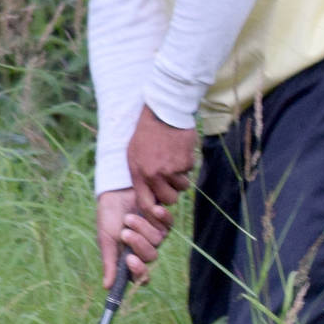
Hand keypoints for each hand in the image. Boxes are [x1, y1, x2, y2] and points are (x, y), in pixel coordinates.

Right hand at [96, 187, 172, 285]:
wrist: (115, 192)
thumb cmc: (108, 217)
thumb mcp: (106, 240)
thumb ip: (109, 263)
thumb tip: (107, 288)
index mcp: (129, 258)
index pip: (141, 276)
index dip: (139, 272)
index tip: (130, 260)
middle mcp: (144, 249)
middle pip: (151, 257)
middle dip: (138, 244)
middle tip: (125, 232)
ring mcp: (155, 235)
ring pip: (158, 239)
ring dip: (142, 227)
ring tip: (129, 217)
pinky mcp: (163, 221)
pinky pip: (168, 224)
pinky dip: (160, 217)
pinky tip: (153, 209)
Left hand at [126, 104, 198, 225]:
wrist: (164, 113)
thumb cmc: (147, 133)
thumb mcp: (133, 154)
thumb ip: (139, 175)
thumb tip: (148, 196)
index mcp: (139, 173)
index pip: (145, 203)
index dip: (153, 211)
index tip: (159, 209)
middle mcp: (154, 174)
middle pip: (169, 200)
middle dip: (172, 192)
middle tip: (170, 180)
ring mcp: (170, 169)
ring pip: (182, 187)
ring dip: (181, 178)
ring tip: (174, 161)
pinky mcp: (185, 162)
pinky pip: (189, 172)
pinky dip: (187, 164)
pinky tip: (179, 150)